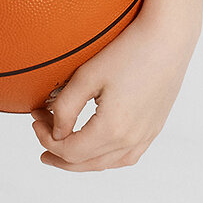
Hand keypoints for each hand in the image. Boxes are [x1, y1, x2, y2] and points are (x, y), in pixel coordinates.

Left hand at [29, 13, 199, 171]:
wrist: (168, 39)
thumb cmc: (126, 52)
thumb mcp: (86, 77)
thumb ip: (65, 108)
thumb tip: (55, 133)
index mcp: (112, 129)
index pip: (69, 150)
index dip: (45, 139)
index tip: (34, 118)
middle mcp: (131, 140)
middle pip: (86, 163)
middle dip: (58, 153)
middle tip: (40, 139)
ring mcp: (146, 136)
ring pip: (107, 163)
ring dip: (81, 159)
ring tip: (62, 145)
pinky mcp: (154, 128)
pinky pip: (126, 156)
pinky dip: (104, 156)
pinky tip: (94, 145)